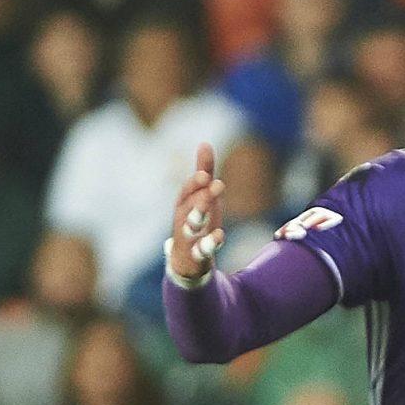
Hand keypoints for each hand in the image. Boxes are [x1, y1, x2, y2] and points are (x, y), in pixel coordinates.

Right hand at [167, 143, 225, 282]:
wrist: (186, 261)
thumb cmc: (196, 222)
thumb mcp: (202, 196)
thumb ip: (204, 172)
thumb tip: (205, 143)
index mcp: (184, 204)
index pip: (186, 191)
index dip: (194, 183)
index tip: (205, 173)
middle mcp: (183, 219)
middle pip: (188, 206)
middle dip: (199, 195)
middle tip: (214, 183)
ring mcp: (189, 238)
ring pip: (191, 226)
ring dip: (199, 215)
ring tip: (210, 203)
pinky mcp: (197, 255)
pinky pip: (201, 250)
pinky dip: (209, 243)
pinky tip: (220, 235)